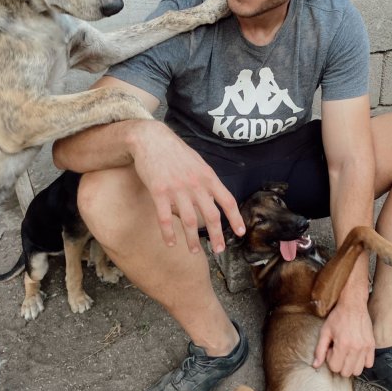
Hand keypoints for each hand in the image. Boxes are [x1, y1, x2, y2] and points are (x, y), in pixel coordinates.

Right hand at [128, 121, 244, 254]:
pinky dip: (169, 233)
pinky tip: (171, 243)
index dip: (236, 218)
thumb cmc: (174, 151)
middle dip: (217, 236)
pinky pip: (165, 218)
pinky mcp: (159, 192)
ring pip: (189, 221)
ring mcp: (177, 189)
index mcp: (207, 176)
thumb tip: (214, 198)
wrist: (151, 138)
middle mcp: (195, 184)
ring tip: (195, 252)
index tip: (240, 232)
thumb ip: (206, 180)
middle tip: (219, 250)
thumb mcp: (197, 162)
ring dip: (193, 240)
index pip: (228, 200)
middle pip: (211, 216)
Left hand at [312, 300, 374, 377]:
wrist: (353, 305)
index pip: (335, 367)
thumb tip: (315, 365)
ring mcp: (365, 347)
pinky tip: (356, 353)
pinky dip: (362, 362)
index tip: (331, 350)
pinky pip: (369, 364)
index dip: (330, 360)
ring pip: (358, 371)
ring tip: (347, 353)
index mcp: (343, 344)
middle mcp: (356, 348)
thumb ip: (319, 350)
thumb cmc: (338, 317)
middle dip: (340, 365)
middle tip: (338, 352)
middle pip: (346, 372)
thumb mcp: (325, 331)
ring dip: (350, 365)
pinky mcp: (372, 345)